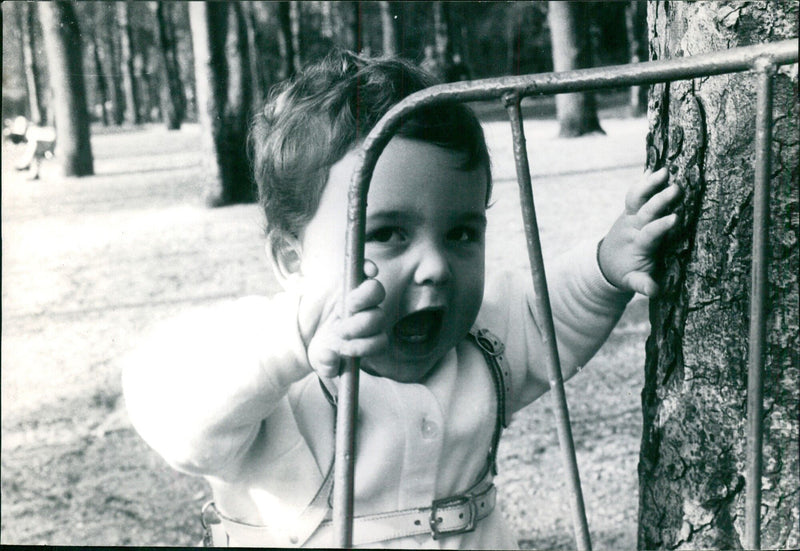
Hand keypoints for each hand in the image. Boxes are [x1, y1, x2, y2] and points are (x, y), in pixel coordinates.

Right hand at [298, 260, 387, 377]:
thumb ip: (328, 366)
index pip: (379, 343)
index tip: (345, 349)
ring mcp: (363, 297)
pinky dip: (369, 268)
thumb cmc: (324, 346)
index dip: (366, 346)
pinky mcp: (354, 279)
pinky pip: (367, 270)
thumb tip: (330, 358)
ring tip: (348, 305)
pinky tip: (369, 270)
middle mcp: (370, 317)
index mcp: (368, 339)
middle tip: (340, 330)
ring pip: (376, 292)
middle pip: (378, 317)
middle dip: (360, 325)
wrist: (310, 330)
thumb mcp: (322, 361)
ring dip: (364, 299)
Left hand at [598, 167, 681, 296]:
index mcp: (638, 244)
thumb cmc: (625, 272)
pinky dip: (643, 180)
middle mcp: (632, 226)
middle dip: (659, 199)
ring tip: (664, 170)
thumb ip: (643, 284)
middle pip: (645, 210)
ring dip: (649, 183)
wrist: (606, 261)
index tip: (675, 219)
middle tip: (676, 188)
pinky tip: (654, 167)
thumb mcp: (633, 281)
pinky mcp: (631, 209)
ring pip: (636, 197)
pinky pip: (635, 192)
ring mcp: (630, 215)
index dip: (660, 226)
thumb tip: (654, 290)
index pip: (649, 233)